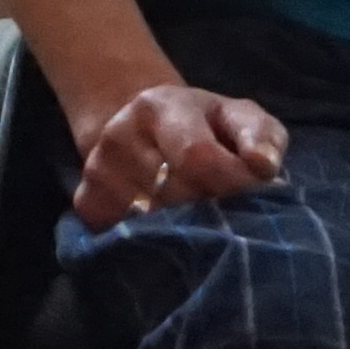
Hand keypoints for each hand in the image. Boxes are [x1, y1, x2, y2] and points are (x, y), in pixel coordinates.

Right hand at [71, 79, 290, 227]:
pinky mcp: (86, 202)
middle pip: (172, 195)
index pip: (195, 156)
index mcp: (158, 105)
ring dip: (184, 230)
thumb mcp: (240, 118)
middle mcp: (119, 135)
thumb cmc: (205, 127)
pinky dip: (153, 242)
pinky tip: (170, 232)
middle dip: (210, 209)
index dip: (231, 183)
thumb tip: (263, 167)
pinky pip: (123, 238)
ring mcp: (96, 171)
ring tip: (201, 219)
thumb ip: (261, 136)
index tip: (256, 194)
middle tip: (228, 210)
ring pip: (149, 223)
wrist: (142, 129)